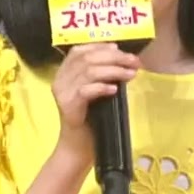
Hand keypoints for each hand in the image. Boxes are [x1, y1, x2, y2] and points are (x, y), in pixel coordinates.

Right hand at [51, 43, 140, 161]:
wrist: (78, 147)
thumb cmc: (91, 119)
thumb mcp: (97, 91)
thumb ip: (103, 74)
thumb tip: (124, 58)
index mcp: (64, 73)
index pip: (79, 51)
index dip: (100, 46)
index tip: (120, 48)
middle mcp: (60, 79)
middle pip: (87, 58)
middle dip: (114, 57)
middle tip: (134, 61)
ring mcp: (62, 93)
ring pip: (88, 72)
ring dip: (113, 70)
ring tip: (130, 74)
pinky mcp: (68, 106)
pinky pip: (85, 91)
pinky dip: (101, 87)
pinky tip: (114, 89)